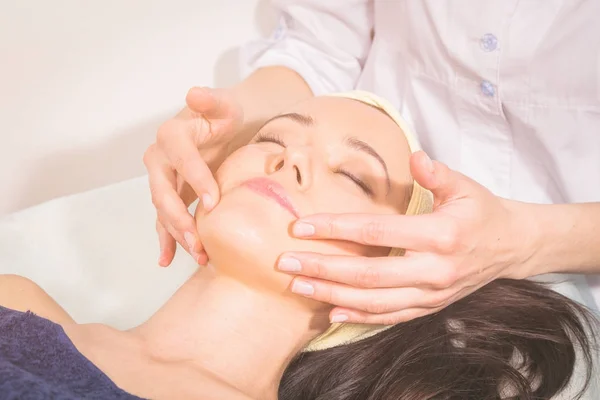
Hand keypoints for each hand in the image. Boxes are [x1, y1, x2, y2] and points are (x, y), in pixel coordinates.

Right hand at [144, 87, 242, 266]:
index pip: (182, 159)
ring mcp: (161, 180)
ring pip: (163, 210)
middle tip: (197, 239)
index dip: (196, 180)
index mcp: (172, 135)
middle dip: (179, 217)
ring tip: (197, 254)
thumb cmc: (223, 116)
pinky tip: (167, 260)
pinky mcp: (169, 195)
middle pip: (163, 191)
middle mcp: (159, 159)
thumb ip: (212, 100)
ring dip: (176, 234)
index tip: (214, 202)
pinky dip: (164, 240)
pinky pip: (162, 220)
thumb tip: (194, 92)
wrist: (220, 129)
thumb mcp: (224, 105)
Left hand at [278, 151, 533, 323]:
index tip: (300, 227)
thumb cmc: (483, 211)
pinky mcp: (431, 307)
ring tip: (298, 287)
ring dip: (332, 295)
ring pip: (374, 302)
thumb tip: (415, 157)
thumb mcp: (466, 186)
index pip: (377, 232)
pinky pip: (390, 317)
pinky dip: (358, 317)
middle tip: (285, 263)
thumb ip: (437, 173)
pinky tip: (330, 312)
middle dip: (322, 269)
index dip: (336, 230)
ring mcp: (432, 295)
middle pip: (367, 274)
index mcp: (441, 236)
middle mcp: (434, 271)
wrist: (513, 246)